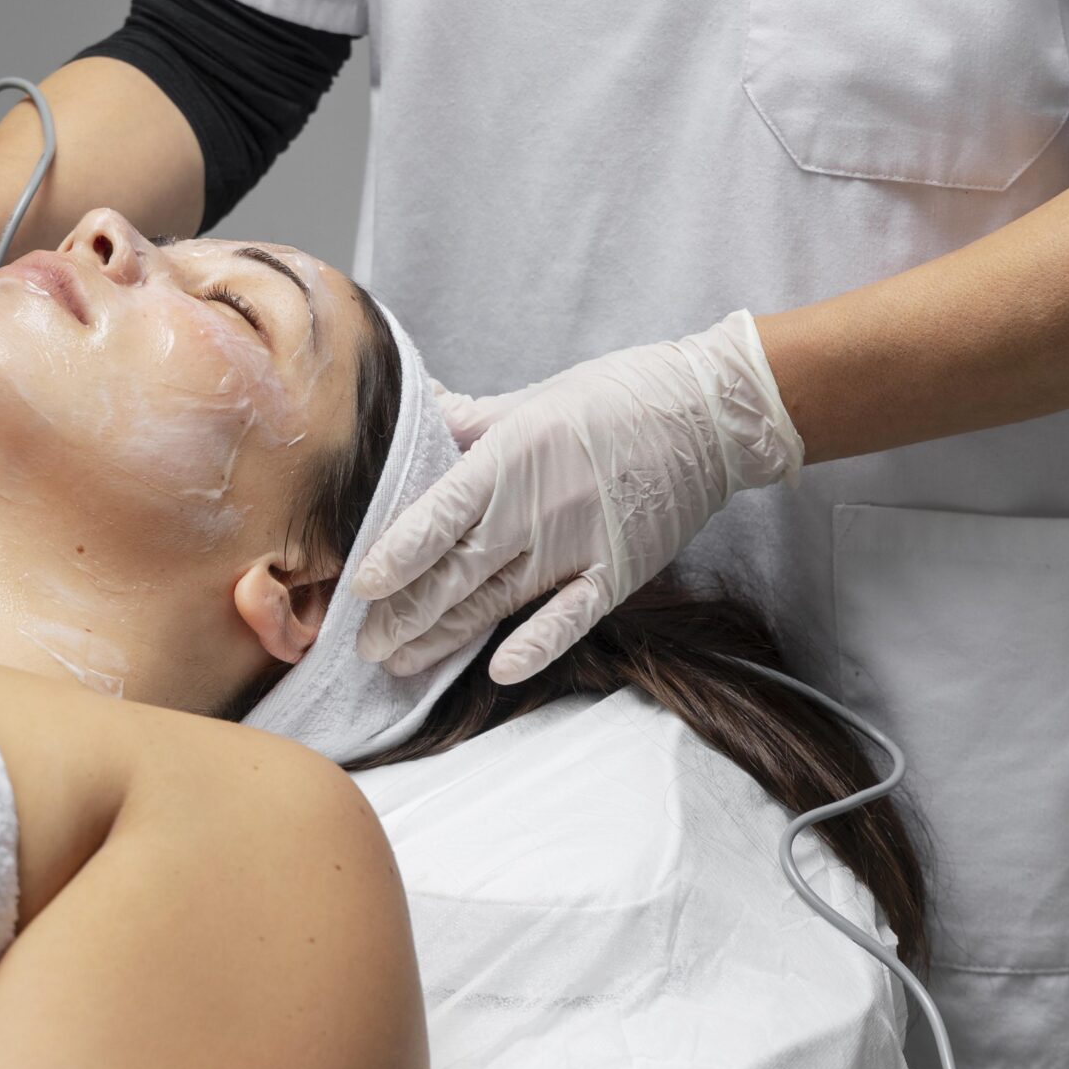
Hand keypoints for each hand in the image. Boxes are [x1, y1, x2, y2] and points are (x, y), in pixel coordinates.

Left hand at [357, 312, 804, 683]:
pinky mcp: (618, 572)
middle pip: (456, 572)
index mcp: (509, 457)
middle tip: (362, 646)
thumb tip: (417, 420)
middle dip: (404, 613)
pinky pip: (570, 617)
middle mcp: (536, 508)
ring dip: (444, 636)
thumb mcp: (532, 397)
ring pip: (496, 601)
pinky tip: (500, 670)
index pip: (437, 517)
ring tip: (400, 661)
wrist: (709, 414)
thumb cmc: (617, 397)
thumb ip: (470, 422)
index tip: (360, 586)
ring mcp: (578, 545)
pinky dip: (536, 644)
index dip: (396, 556)